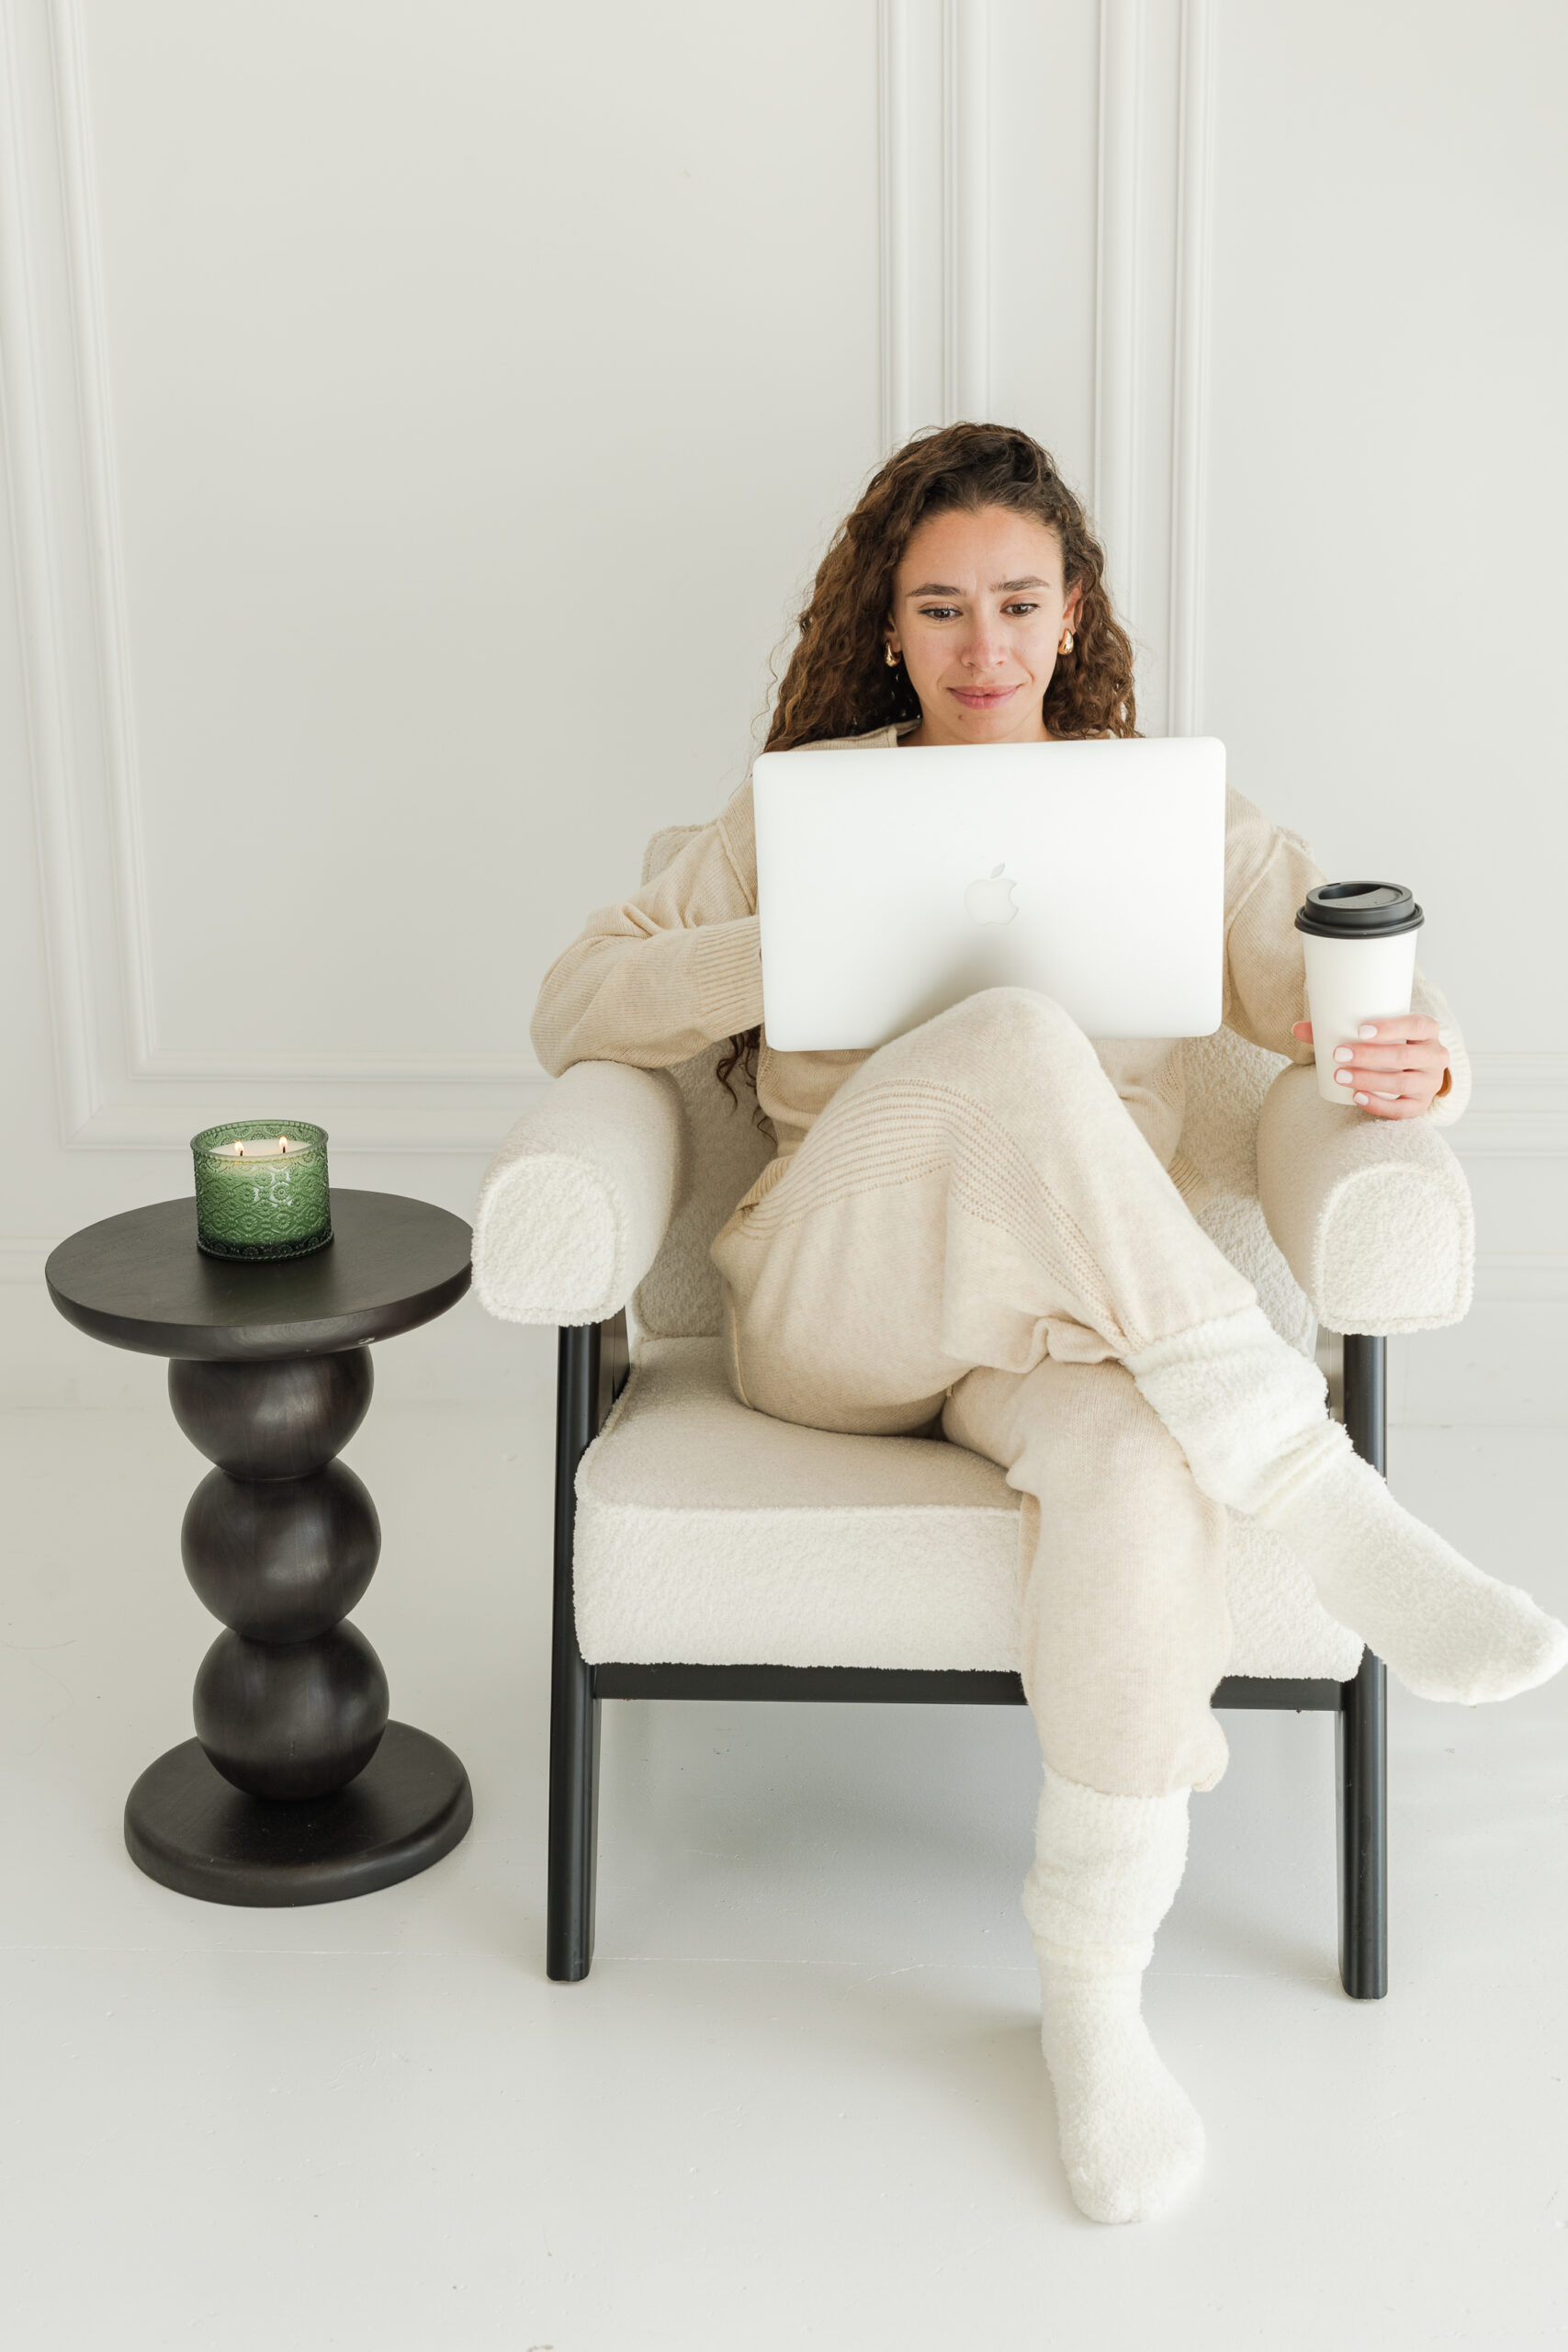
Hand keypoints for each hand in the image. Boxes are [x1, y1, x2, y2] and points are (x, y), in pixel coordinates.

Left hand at [1291, 1016, 1450, 1119]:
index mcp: (1427, 1031)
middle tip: (1339, 1054)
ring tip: (1340, 1076)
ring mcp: (1430, 1083)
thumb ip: (1335, 1029)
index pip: (1417, 1025)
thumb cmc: (1386, 1046)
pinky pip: (1402, 1110)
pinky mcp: (1421, 1106)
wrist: (1410, 1072)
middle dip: (1370, 1056)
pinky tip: (1357, 1098)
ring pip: (1403, 1083)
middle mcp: (1435, 1056)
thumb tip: (1296, 1028)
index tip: (1360, 1029)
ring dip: (1370, 1080)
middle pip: (1406, 1056)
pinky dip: (1378, 1104)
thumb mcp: (1370, 1034)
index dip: (1391, 1027)